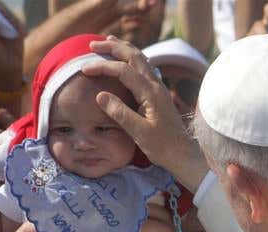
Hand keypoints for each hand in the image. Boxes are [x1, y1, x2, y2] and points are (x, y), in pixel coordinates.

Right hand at [83, 37, 208, 190]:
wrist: (182, 153)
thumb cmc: (162, 146)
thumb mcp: (139, 132)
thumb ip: (120, 113)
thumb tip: (100, 95)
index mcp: (151, 93)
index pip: (123, 70)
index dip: (103, 66)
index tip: (84, 69)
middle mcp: (156, 85)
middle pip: (134, 56)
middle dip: (113, 47)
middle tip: (92, 43)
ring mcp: (159, 88)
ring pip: (141, 59)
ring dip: (123, 49)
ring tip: (108, 42)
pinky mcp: (159, 94)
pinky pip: (144, 68)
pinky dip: (131, 59)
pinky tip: (125, 60)